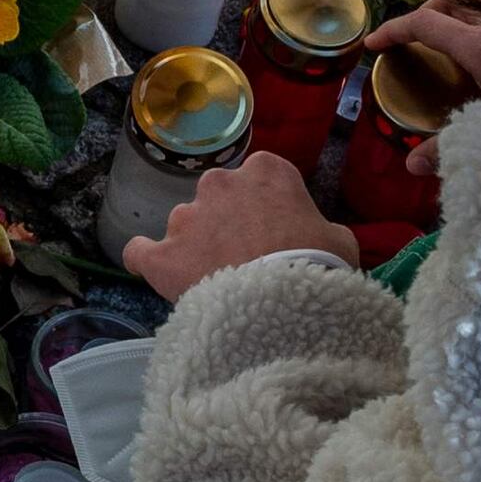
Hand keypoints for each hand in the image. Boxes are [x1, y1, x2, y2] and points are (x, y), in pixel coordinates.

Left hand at [124, 149, 359, 300]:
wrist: (284, 310)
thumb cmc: (318, 269)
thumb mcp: (340, 240)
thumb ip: (319, 226)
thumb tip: (315, 235)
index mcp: (265, 171)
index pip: (258, 178)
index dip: (264, 207)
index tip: (272, 231)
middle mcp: (218, 184)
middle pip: (216, 199)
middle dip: (226, 223)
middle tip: (243, 258)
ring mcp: (185, 218)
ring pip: (184, 227)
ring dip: (194, 247)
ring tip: (212, 281)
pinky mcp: (161, 255)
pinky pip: (140, 252)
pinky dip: (147, 260)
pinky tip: (157, 273)